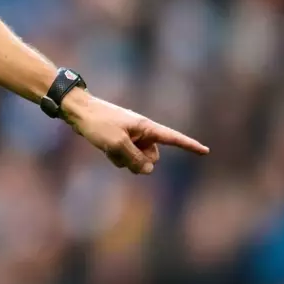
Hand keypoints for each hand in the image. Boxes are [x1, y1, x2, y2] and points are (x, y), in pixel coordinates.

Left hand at [61, 91, 209, 174]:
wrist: (78, 112)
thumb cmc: (99, 124)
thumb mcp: (117, 144)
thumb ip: (135, 159)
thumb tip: (148, 171)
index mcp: (147, 127)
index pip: (173, 138)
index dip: (189, 146)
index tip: (206, 151)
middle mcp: (142, 132)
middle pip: (152, 158)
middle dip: (139, 161)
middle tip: (121, 150)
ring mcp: (131, 137)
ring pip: (136, 160)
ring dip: (124, 159)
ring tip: (109, 145)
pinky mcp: (120, 141)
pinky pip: (124, 158)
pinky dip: (116, 157)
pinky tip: (104, 148)